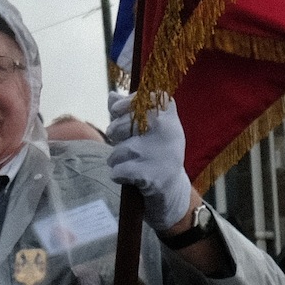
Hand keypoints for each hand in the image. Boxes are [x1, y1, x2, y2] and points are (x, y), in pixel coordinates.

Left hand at [105, 89, 196, 231]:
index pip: (147, 98)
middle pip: (125, 124)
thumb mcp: (149, 129)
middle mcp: (168, 131)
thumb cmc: (155, 151)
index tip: (115, 110)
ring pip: (119, 150)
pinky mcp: (151, 176)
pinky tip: (127, 176)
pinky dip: (117, 174)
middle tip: (120, 141)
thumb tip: (112, 96)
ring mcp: (161, 154)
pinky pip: (118, 170)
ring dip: (116, 158)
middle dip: (115, 133)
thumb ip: (129, 111)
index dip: (128, 102)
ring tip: (128, 162)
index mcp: (169, 116)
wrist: (171, 189)